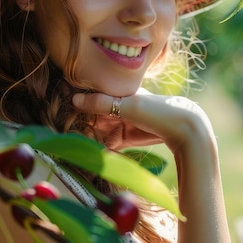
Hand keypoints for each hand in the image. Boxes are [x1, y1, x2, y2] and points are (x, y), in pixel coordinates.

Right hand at [72, 88, 213, 151]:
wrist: (184, 129)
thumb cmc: (158, 110)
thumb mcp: (129, 104)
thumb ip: (102, 102)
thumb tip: (74, 99)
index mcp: (117, 90)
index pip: (90, 95)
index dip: (75, 102)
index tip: (58, 107)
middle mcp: (116, 105)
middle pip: (90, 114)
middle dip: (77, 122)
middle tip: (62, 131)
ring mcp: (119, 122)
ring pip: (95, 129)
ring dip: (86, 136)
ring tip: (71, 143)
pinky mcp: (124, 138)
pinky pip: (105, 143)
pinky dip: (97, 147)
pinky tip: (86, 151)